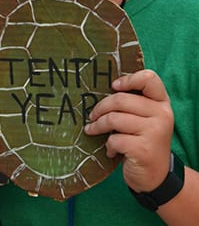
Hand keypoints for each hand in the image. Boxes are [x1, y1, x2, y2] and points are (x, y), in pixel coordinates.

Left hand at [84, 69, 173, 191]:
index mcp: (162, 102)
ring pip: (114, 119)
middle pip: (121, 99)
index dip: (128, 79)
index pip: (149, 78)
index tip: (113, 87)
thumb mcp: (145, 118)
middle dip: (100, 108)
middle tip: (92, 116)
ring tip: (93, 130)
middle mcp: (162, 114)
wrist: (157, 176)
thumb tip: (103, 90)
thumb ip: (133, 102)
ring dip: (98, 126)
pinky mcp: (144, 149)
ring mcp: (155, 132)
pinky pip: (114, 139)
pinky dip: (108, 145)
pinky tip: (111, 150)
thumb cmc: (143, 140)